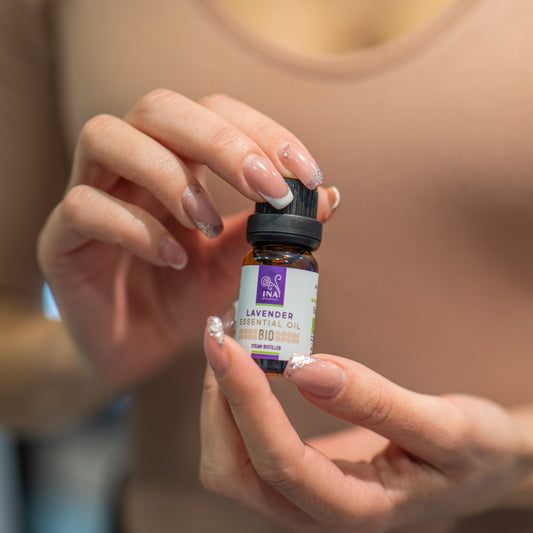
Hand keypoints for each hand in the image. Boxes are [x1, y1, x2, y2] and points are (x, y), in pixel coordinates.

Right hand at [37, 91, 337, 388]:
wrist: (134, 348)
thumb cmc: (184, 297)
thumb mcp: (233, 264)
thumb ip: (268, 230)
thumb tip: (330, 198)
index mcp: (175, 160)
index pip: (214, 112)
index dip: (262, 131)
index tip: (305, 175)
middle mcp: (130, 165)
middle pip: (159, 108)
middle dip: (219, 141)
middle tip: (265, 187)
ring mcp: (90, 193)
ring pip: (106, 136)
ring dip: (171, 175)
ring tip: (208, 223)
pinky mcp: (62, 236)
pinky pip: (85, 206)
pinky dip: (136, 228)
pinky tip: (174, 258)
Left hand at [200, 320, 532, 531]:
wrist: (479, 466)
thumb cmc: (474, 453)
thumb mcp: (446, 426)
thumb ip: (375, 401)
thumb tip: (303, 367)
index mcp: (355, 511)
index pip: (279, 463)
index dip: (246, 401)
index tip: (229, 342)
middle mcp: (314, 512)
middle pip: (234, 469)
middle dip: (219, 397)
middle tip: (222, 330)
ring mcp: (300, 495)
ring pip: (228, 459)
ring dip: (219, 397)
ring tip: (231, 336)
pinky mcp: (296, 472)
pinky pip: (243, 442)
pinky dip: (233, 399)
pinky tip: (244, 360)